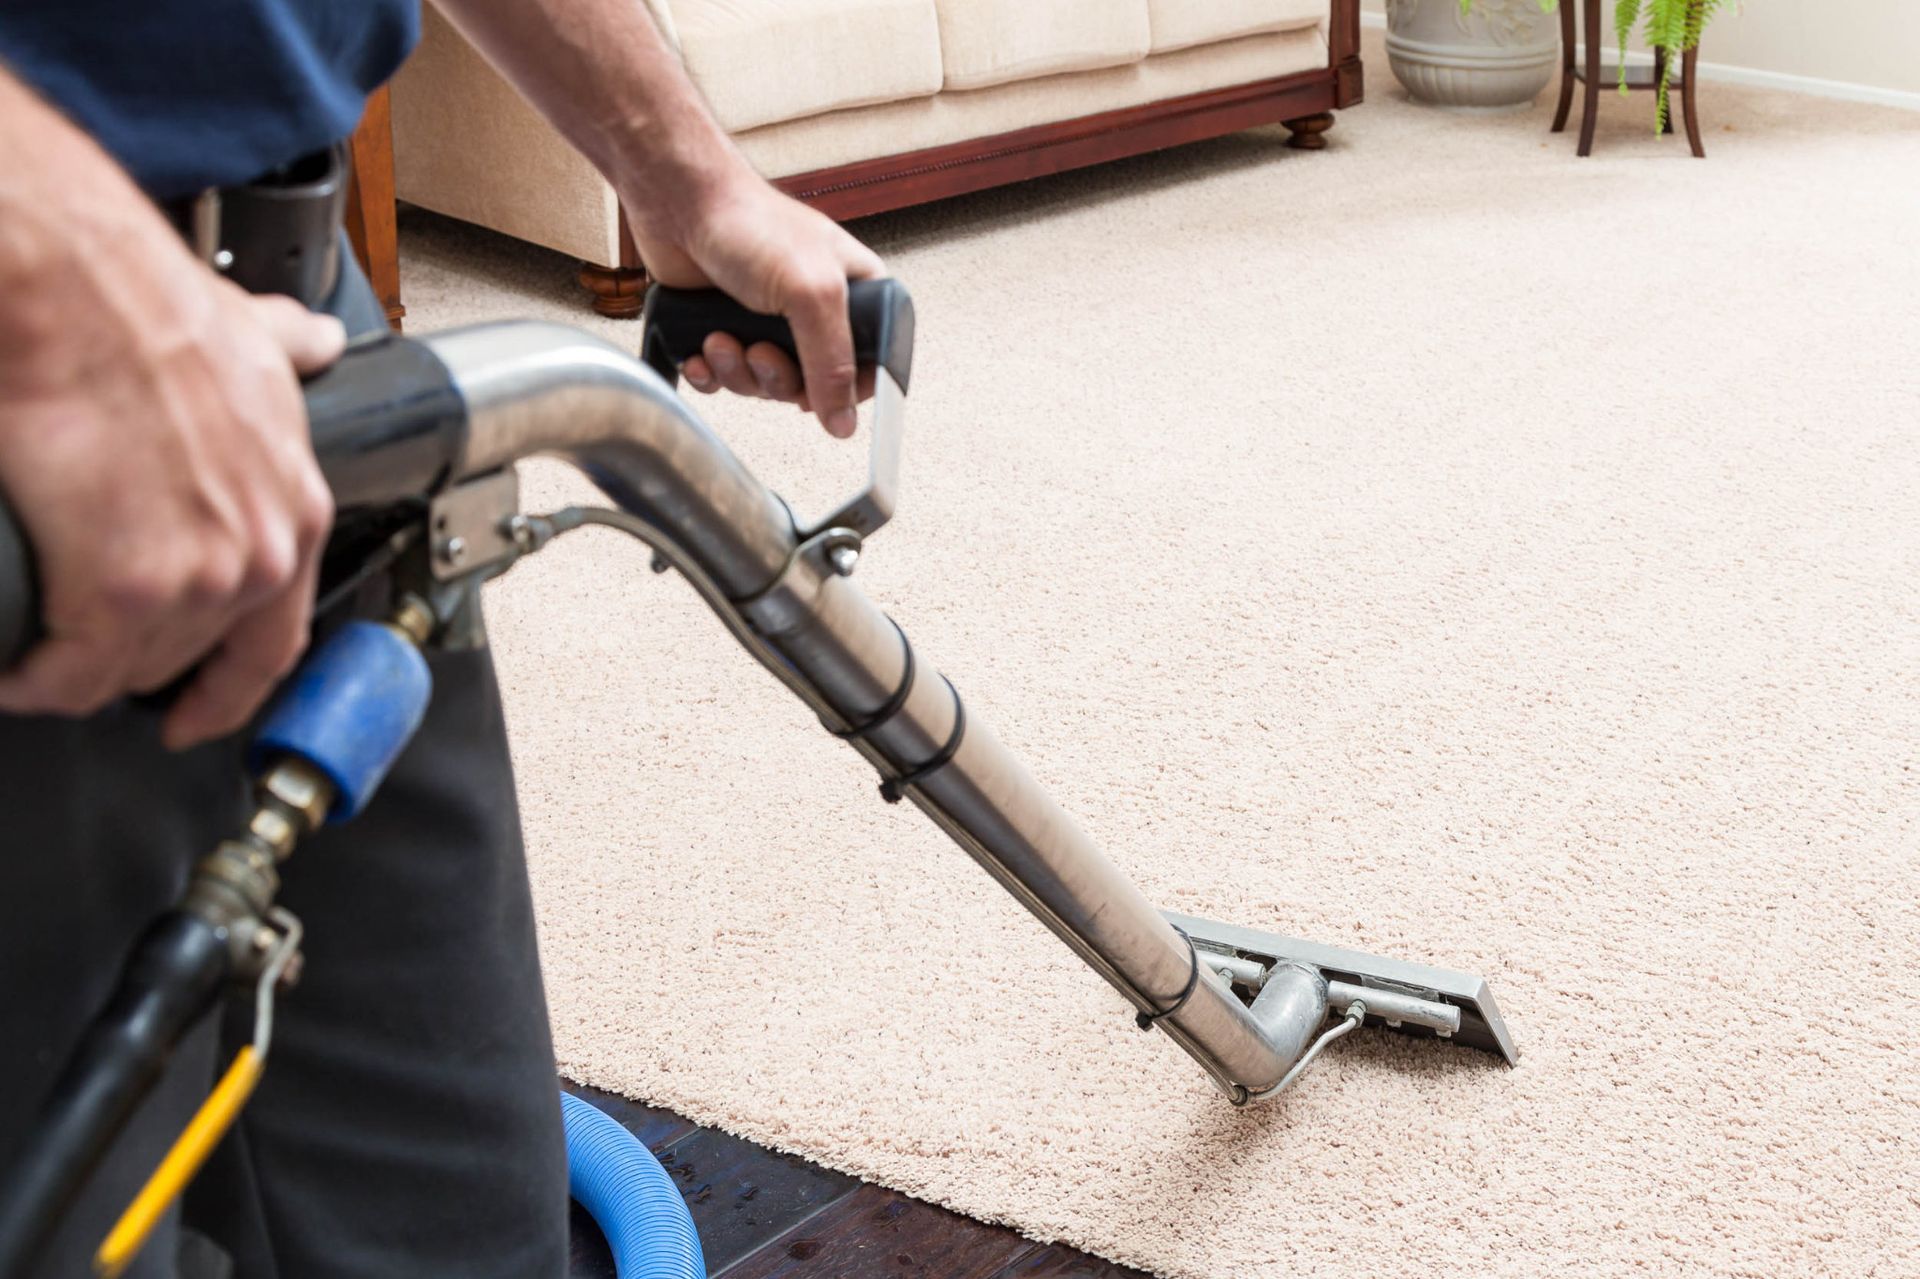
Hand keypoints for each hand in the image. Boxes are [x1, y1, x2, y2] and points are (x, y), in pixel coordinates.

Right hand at [0, 132, 341, 748]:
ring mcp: (197, 581)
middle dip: (126, 660)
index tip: (195, 716)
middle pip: (187, 658)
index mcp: (295, 511)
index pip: (274, 643)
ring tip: (30, 650)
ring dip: (71, 670)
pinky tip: (10, 666)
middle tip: (73, 646)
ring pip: (123, 670)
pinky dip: (32, 678)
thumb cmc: (145, 308)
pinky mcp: (122, 591)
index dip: (227, 690)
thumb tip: (312, 340)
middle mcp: (260, 557)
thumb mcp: (252, 336)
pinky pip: (69, 674)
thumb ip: (287, 350)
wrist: (75, 290)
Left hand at [627, 173, 883, 438]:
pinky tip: (701, 350)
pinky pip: (726, 379)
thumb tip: (843, 421)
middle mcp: (815, 311)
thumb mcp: (812, 293)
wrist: (678, 203)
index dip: (845, 390)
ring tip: (720, 339)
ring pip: (765, 384)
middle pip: (811, 384)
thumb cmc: (750, 223)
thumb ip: (833, 362)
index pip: (870, 366)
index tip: (819, 393)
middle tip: (759, 351)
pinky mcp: (727, 330)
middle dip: (776, 377)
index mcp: (854, 295)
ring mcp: (769, 323)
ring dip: (739, 372)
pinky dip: (711, 373)